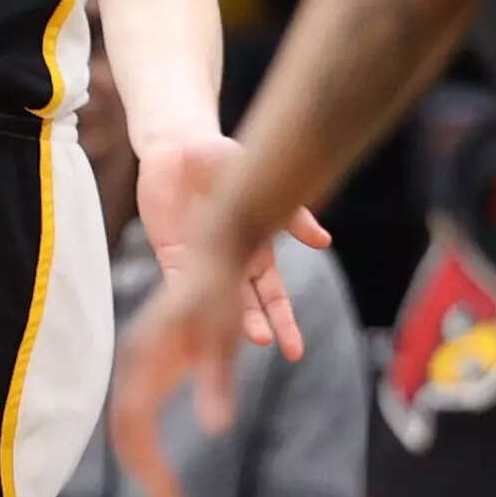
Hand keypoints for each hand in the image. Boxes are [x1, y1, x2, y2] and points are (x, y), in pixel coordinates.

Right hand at [107, 240, 247, 496]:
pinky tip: (161, 453)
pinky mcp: (149, 357)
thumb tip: (217, 428)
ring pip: (127, 416)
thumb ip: (216, 381)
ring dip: (141, 453)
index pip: (135, 423)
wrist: (214, 251)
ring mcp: (138, 357)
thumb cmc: (219, 294)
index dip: (149, 464)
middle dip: (142, 466)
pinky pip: (137, 404)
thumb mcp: (224, 339)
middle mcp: (134, 358)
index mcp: (146, 355)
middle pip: (125, 425)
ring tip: (163, 485)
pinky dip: (145, 434)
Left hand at [134, 133, 328, 356]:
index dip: (284, 322)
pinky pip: (176, 283)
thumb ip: (292, 215)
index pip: (274, 297)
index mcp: (257, 250)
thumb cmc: (226, 160)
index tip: (294, 350)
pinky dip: (181, 302)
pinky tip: (187, 320)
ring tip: (225, 341)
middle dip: (253, 325)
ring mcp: (200, 260)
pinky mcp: (171, 254)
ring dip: (217, 321)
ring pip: (211, 301)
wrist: (181, 146)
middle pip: (244, 306)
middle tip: (262, 340)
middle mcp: (230, 261)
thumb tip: (324, 241)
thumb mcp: (261, 184)